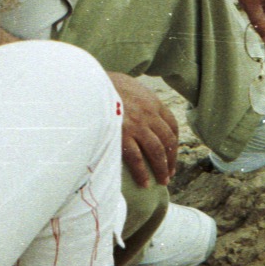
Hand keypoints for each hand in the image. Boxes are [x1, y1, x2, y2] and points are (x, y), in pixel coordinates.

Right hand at [107, 72, 179, 187]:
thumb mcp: (129, 84)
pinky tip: (144, 183)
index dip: (174, 143)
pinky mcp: (122, 135)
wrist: (90, 82)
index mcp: (152, 101)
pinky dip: (142, 173)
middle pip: (167, 141)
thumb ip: (138, 98)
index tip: (172, 155)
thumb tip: (139, 107)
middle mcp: (148, 114)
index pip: (171, 125)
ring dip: (161, 168)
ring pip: (156, 152)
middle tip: (169, 173)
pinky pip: (136, 159)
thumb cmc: (105, 83)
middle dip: (170, 159)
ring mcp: (136, 125)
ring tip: (162, 181)